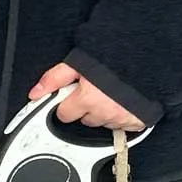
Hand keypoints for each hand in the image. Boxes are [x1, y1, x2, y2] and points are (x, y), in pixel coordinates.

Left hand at [29, 63, 143, 131]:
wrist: (147, 56)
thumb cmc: (114, 57)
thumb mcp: (78, 62)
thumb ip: (54, 79)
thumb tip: (35, 93)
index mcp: (86, 100)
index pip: (64, 114)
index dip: (67, 103)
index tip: (74, 94)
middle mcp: (103, 113)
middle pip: (84, 119)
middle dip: (86, 107)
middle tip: (95, 90)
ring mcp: (120, 119)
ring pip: (102, 122)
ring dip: (103, 111)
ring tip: (110, 93)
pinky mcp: (136, 122)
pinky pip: (123, 125)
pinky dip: (122, 116)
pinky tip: (123, 102)